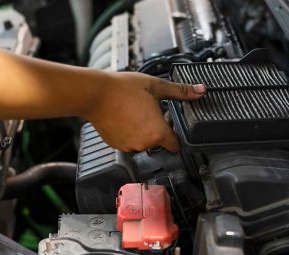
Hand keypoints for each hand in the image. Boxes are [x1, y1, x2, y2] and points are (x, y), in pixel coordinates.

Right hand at [84, 72, 205, 151]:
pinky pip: (128, 142)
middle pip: (158, 143)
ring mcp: (128, 146)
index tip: (170, 126)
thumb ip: (180, 92)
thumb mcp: (155, 86)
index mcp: (157, 132)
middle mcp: (143, 143)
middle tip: (150, 112)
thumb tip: (200, 90)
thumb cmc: (123, 89)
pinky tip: (125, 118)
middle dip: (157, 130)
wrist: (95, 94)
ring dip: (142, 132)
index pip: (175, 145)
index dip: (175, 135)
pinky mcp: (115, 145)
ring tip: (136, 113)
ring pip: (142, 143)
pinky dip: (128, 134)